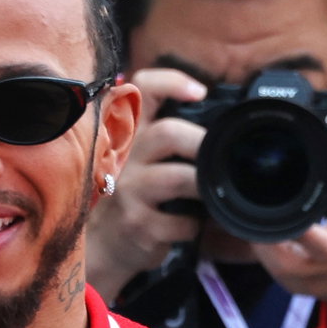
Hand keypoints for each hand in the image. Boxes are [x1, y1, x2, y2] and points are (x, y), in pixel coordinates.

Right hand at [84, 67, 209, 300]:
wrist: (105, 245)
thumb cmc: (134, 195)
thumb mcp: (139, 159)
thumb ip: (165, 138)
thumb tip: (217, 127)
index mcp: (130, 133)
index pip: (142, 89)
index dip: (171, 82)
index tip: (200, 92)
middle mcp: (125, 157)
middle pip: (167, 133)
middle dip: (202, 143)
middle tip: (221, 157)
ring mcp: (129, 192)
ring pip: (176, 177)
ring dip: (205, 185)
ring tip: (214, 193)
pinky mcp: (139, 224)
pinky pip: (181, 221)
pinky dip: (197, 224)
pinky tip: (196, 225)